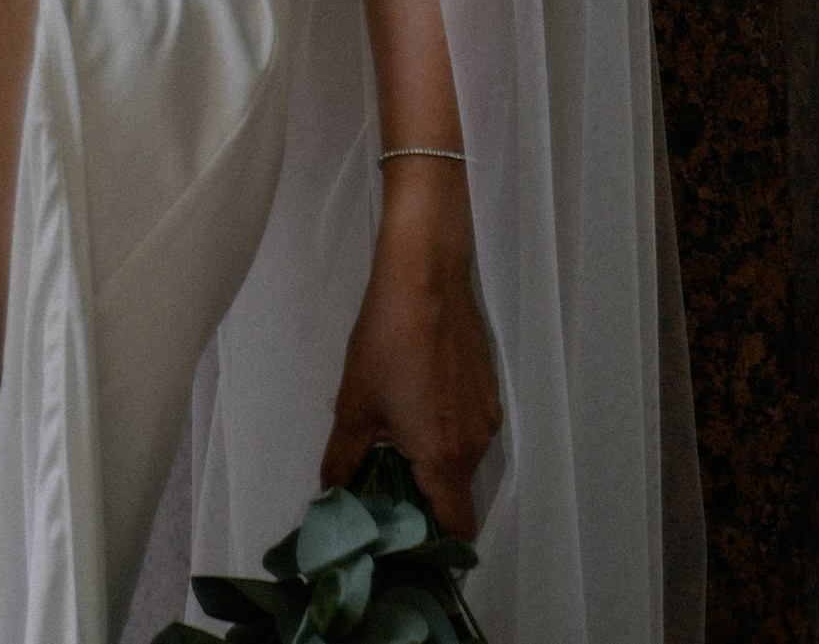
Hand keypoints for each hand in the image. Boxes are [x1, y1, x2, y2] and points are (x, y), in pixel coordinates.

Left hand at [321, 183, 500, 541]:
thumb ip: (342, 462)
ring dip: (431, 456)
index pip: (457, 529)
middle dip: (422, 494)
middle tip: (382, 481)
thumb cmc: (389, 338)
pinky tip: (413, 396)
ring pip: (460, 455)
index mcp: (446, 457)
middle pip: (455, 492)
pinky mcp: (487, 383)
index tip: (403, 543)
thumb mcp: (354, 405)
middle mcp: (476, 441)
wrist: (426, 271)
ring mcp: (486, 411)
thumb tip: (331, 496)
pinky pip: (466, 423)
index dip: (433, 546)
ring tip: (393, 431)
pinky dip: (444, 425)